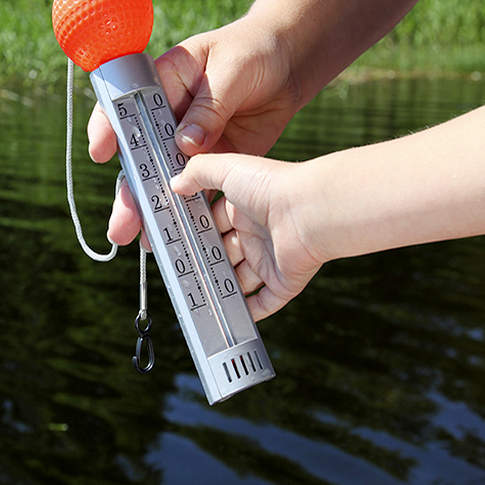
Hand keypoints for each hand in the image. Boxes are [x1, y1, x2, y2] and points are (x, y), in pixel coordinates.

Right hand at [89, 15, 298, 244]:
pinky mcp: (213, 160)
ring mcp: (189, 142)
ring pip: (164, 179)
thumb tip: (185, 145)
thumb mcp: (231, 69)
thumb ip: (208, 106)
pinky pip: (197, 189)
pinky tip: (181, 235)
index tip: (102, 153)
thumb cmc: (253, 50)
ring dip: (154, 209)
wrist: (288, 64)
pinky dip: (189, 211)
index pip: (124, 106)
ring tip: (144, 241)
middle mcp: (168, 117)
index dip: (108, 129)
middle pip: (140, 156)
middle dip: (129, 191)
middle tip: (121, 224)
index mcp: (162, 83)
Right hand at [170, 153, 323, 320]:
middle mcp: (257, 231)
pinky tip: (230, 316)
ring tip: (196, 295)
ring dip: (221, 287)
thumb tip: (177, 183)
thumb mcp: (228, 169)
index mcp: (244, 205)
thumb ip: (199, 172)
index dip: (195, 229)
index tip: (175, 239)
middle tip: (180, 269)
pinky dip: (248, 311)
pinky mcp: (283, 281)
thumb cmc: (273, 185)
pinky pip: (264, 302)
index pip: (214, 221)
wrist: (310, 212)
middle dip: (204, 260)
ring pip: (240, 279)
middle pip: (224, 251)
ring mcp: (270, 257)